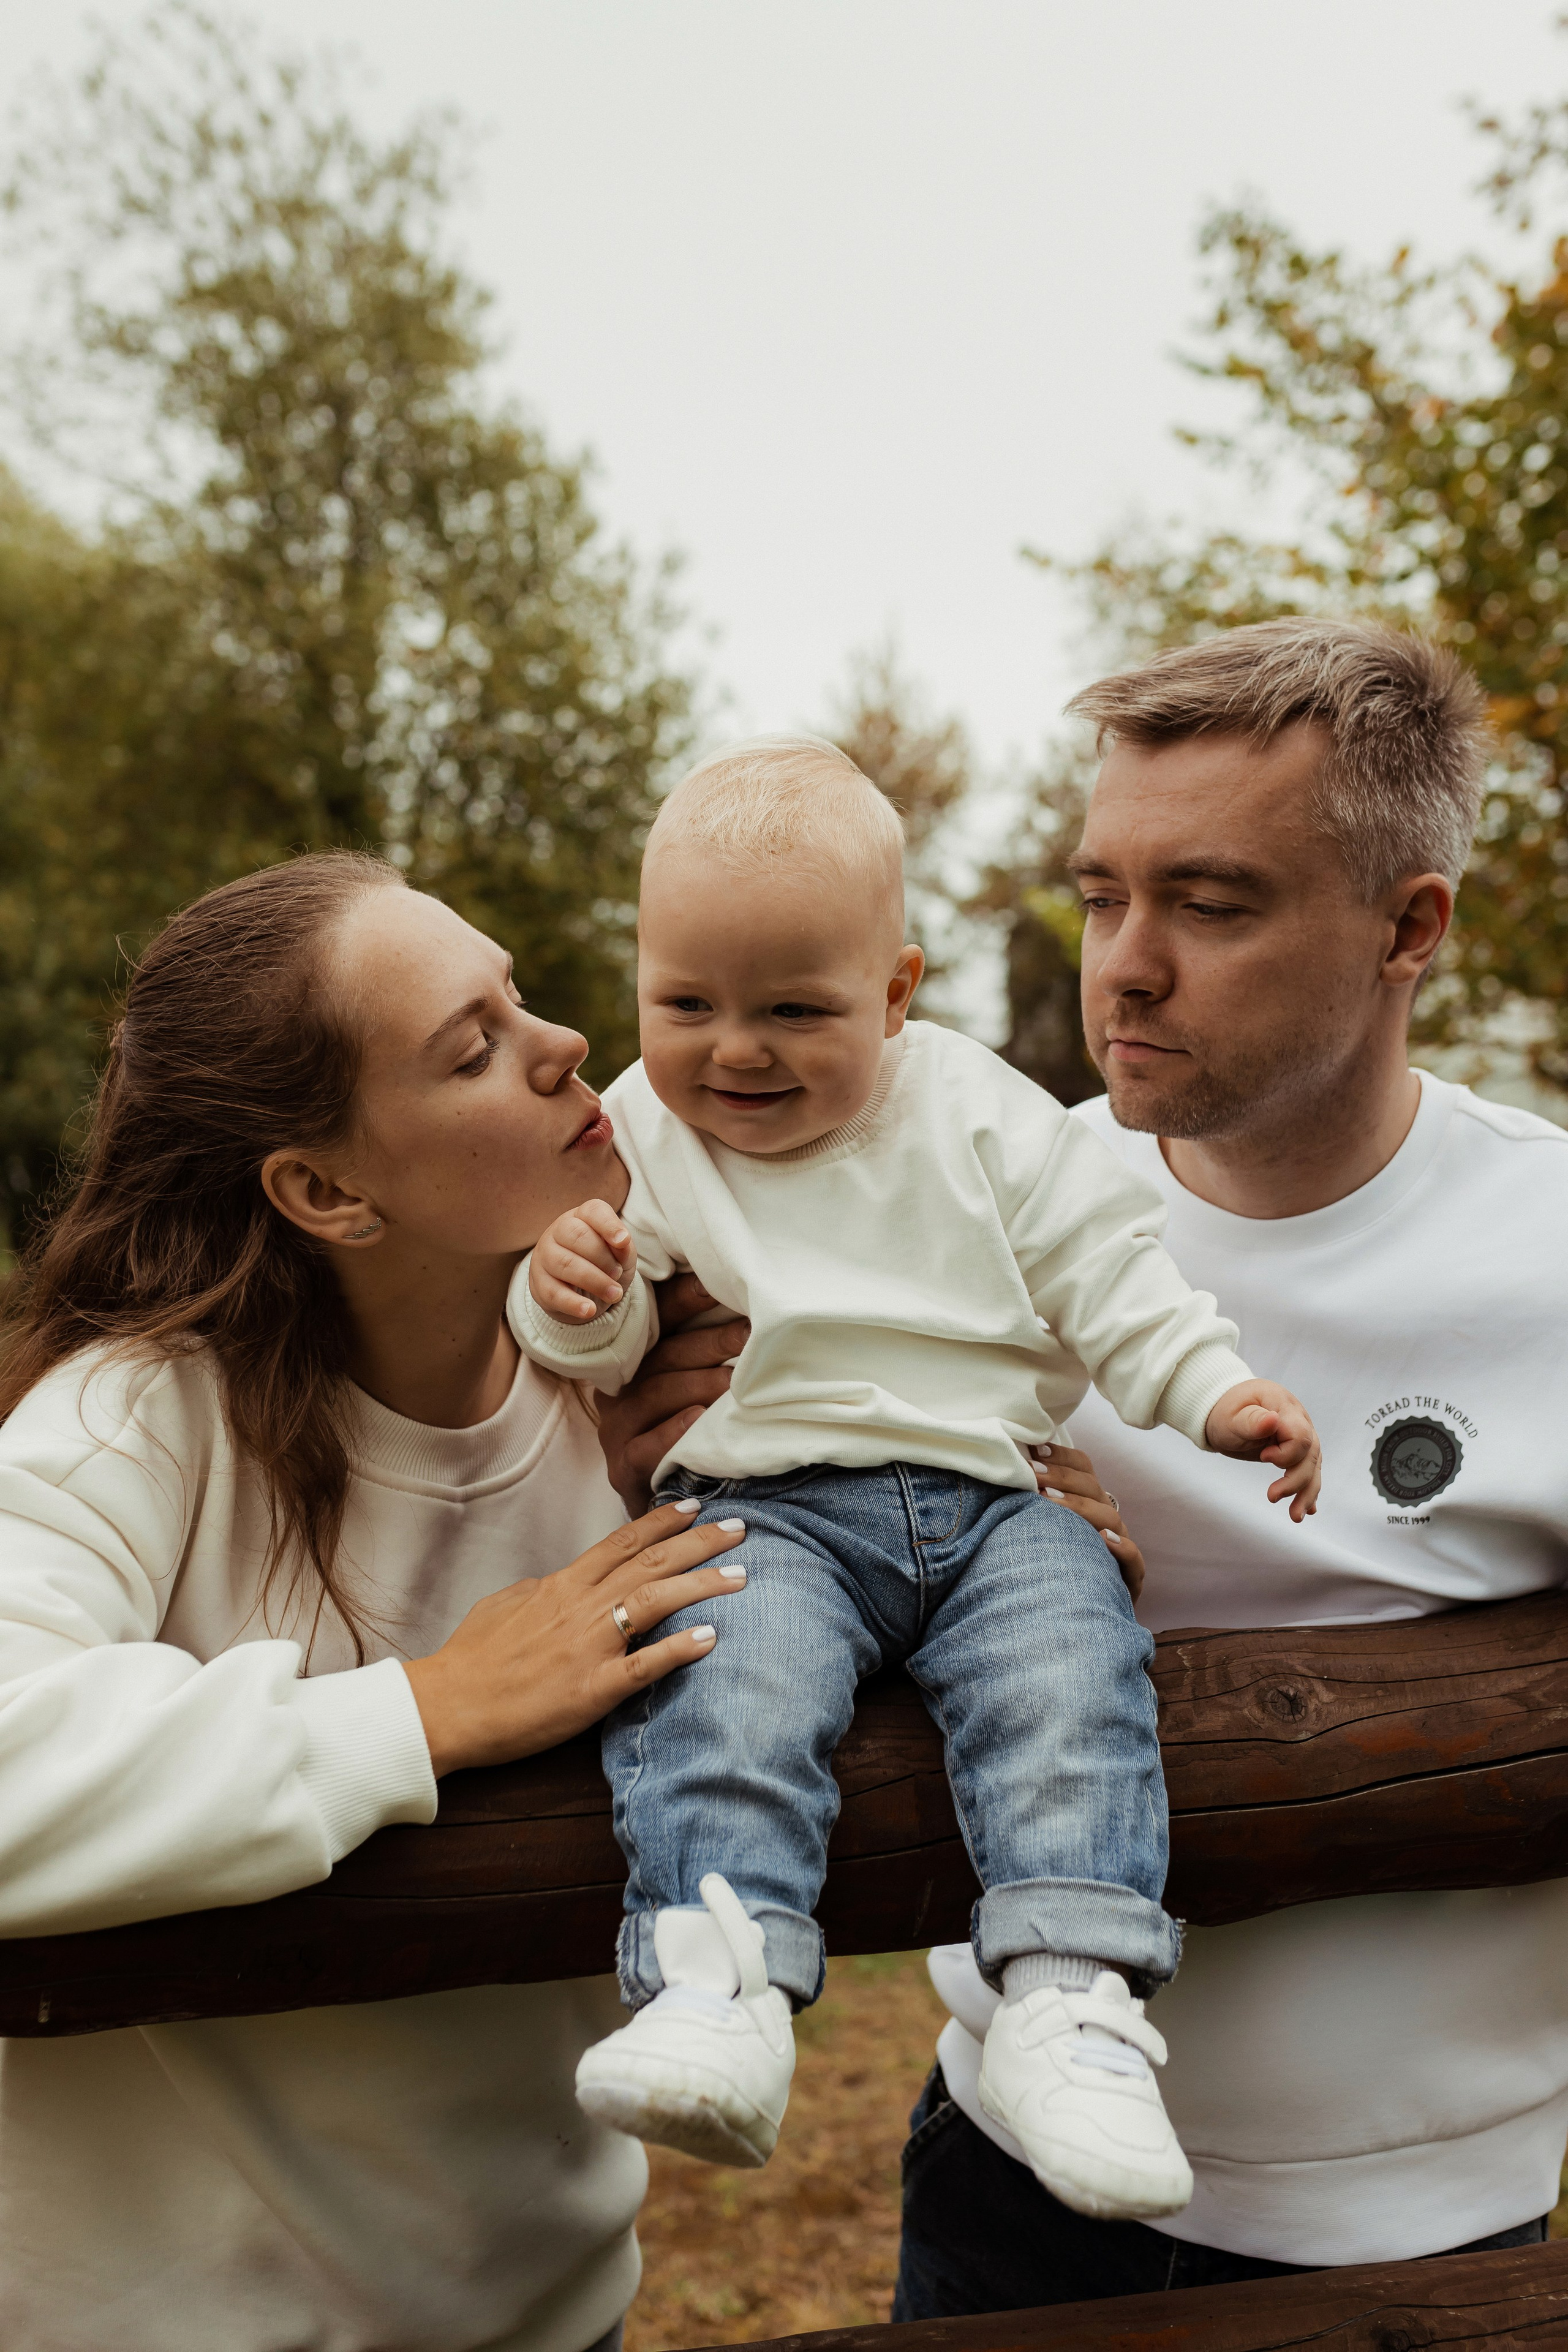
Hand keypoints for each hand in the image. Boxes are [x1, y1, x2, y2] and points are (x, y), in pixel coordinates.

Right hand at [401, 1499, 746, 1775]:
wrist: (445, 1705)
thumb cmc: (470, 1658)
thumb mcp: (506, 1605)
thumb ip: (542, 1589)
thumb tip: (562, 1581)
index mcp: (561, 1585)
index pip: (622, 1542)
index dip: (662, 1521)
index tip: (695, 1506)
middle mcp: (581, 1606)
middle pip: (651, 1561)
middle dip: (700, 1541)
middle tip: (741, 1527)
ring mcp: (589, 1646)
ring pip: (656, 1601)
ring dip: (703, 1585)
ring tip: (743, 1576)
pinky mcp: (592, 1690)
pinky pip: (644, 1665)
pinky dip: (679, 1649)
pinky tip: (712, 1638)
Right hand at [529, 1198, 635, 1322]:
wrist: (580, 1290)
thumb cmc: (603, 1263)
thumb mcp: (620, 1254)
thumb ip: (623, 1248)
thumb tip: (623, 1243)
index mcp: (581, 1216)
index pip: (593, 1212)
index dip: (609, 1225)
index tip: (624, 1241)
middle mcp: (558, 1231)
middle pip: (577, 1236)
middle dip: (603, 1258)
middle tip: (618, 1274)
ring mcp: (544, 1256)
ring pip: (565, 1264)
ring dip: (595, 1281)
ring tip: (615, 1295)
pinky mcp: (538, 1283)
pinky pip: (554, 1293)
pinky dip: (574, 1304)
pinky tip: (590, 1310)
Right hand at [596, 1272, 750, 1514]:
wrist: (659, 1513)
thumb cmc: (685, 1440)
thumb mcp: (691, 1393)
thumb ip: (705, 1358)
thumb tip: (751, 1316)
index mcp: (634, 1363)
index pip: (655, 1323)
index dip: (684, 1300)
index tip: (719, 1283)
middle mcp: (619, 1391)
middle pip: (663, 1357)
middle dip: (709, 1341)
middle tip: (751, 1332)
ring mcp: (616, 1429)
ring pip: (655, 1396)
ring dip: (700, 1384)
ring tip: (737, 1381)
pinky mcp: (622, 1467)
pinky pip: (645, 1446)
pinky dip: (673, 1431)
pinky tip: (699, 1419)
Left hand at [1031, 1443, 1146, 1603]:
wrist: (1071, 1618)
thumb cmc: (1047, 1568)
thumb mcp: (1037, 1530)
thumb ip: (1027, 1502)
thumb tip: (1003, 1471)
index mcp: (1088, 1504)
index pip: (1084, 1469)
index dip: (1062, 1458)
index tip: (1035, 1452)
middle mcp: (1107, 1522)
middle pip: (1094, 1489)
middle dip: (1061, 1478)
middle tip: (1032, 1474)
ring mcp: (1121, 1549)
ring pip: (1109, 1520)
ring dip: (1081, 1508)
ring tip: (1051, 1502)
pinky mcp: (1129, 1581)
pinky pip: (1134, 1561)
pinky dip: (1122, 1548)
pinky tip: (1103, 1541)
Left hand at [1205, 1380, 1321, 1520]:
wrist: (1221, 1409)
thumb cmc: (1224, 1411)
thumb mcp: (1232, 1416)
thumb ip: (1253, 1420)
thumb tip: (1272, 1420)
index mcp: (1284, 1406)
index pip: (1300, 1436)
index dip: (1286, 1453)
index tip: (1263, 1457)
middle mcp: (1298, 1418)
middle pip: (1310, 1454)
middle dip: (1295, 1481)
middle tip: (1271, 1497)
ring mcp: (1300, 1433)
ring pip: (1312, 1466)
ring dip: (1305, 1493)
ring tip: (1295, 1517)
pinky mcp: (1296, 1448)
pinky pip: (1307, 1469)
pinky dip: (1307, 1489)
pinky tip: (1308, 1508)